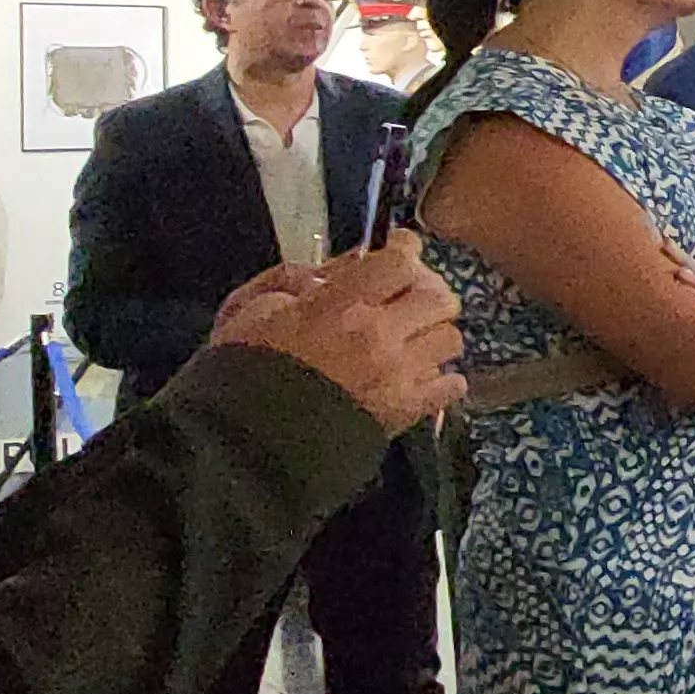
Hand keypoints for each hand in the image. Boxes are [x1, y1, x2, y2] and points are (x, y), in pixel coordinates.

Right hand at [213, 236, 465, 432]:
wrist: (246, 444)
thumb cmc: (243, 371)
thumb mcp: (252, 307)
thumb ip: (296, 279)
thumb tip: (336, 270)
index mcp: (339, 305)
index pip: (400, 261)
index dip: (404, 249)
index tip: (398, 250)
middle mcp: (378, 336)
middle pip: (439, 296)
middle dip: (426, 290)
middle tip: (407, 297)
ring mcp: (397, 375)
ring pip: (451, 339)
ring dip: (434, 334)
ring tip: (412, 340)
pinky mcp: (406, 412)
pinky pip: (451, 386)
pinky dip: (442, 379)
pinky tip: (419, 377)